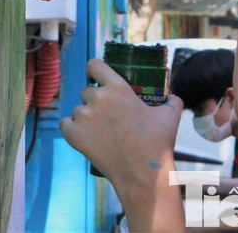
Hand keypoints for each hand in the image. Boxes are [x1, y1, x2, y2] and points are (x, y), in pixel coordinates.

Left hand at [60, 58, 182, 192]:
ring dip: (85, 116)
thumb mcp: (170, 115)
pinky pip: (65, 124)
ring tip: (98, 129)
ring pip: (78, 109)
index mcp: (117, 87)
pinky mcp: (74, 135)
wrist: (142, 171)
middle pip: (86, 91)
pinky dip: (72, 128)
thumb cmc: (156, 142)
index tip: (95, 78)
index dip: (94, 70)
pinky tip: (82, 134)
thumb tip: (172, 97)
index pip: (94, 65)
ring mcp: (84, 117)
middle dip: (94, 100)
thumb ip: (172, 101)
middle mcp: (98, 97)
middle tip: (105, 113)